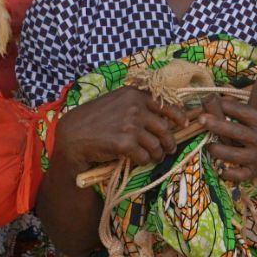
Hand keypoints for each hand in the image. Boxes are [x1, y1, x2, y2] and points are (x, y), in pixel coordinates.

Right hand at [55, 87, 185, 170]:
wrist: (72, 135)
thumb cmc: (94, 119)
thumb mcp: (116, 103)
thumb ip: (137, 105)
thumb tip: (164, 116)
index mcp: (135, 95)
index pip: (167, 105)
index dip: (179, 117)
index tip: (184, 125)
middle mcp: (135, 107)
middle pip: (164, 129)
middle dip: (169, 142)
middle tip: (169, 149)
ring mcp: (130, 125)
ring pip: (156, 145)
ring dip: (158, 154)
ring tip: (155, 158)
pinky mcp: (124, 143)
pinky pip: (144, 156)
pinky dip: (144, 161)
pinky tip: (140, 161)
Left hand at [199, 97, 256, 181]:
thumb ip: (245, 104)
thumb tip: (224, 89)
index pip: (242, 111)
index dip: (225, 106)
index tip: (211, 101)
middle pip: (236, 132)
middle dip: (217, 125)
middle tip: (201, 119)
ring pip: (233, 155)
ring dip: (218, 150)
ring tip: (209, 145)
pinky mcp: (255, 171)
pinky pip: (238, 175)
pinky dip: (227, 173)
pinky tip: (220, 169)